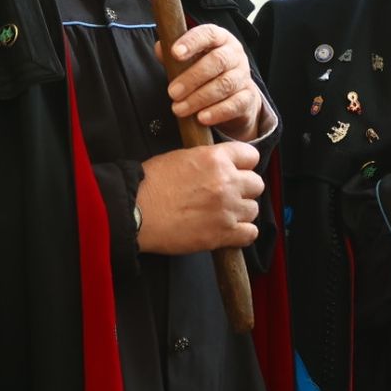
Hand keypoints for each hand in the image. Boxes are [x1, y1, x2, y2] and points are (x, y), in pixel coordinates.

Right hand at [137, 140, 263, 253]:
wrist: (134, 212)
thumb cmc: (150, 184)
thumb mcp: (181, 158)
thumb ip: (207, 160)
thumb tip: (219, 164)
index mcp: (216, 158)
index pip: (252, 156)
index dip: (245, 165)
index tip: (239, 172)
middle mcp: (227, 182)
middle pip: (257, 184)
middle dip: (245, 189)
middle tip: (229, 195)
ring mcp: (227, 208)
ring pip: (254, 209)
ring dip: (242, 212)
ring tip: (224, 215)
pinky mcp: (222, 233)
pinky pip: (250, 234)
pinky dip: (242, 234)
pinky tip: (230, 232)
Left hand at [158, 24, 263, 141]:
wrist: (235, 96)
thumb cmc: (207, 73)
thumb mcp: (190, 60)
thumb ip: (173, 54)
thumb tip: (160, 48)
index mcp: (220, 39)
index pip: (209, 34)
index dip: (192, 42)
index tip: (175, 53)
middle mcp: (235, 55)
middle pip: (218, 61)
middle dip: (193, 77)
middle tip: (172, 93)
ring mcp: (244, 76)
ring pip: (225, 84)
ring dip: (200, 98)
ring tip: (179, 109)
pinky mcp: (247, 98)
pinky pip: (235, 104)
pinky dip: (217, 112)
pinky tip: (201, 118)